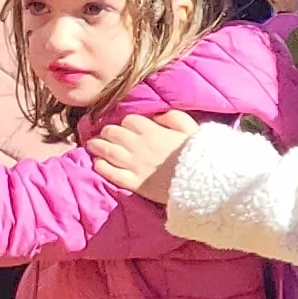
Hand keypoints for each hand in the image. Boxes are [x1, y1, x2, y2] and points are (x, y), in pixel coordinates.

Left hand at [84, 110, 199, 199]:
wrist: (204, 181)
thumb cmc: (200, 153)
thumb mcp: (191, 126)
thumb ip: (172, 116)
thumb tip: (156, 115)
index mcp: (152, 130)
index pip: (128, 120)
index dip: (126, 122)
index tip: (127, 126)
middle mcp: (138, 145)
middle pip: (113, 133)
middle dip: (107, 132)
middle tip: (106, 134)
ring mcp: (134, 165)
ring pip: (107, 151)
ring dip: (97, 146)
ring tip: (94, 145)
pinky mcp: (134, 183)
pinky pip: (111, 173)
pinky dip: (101, 166)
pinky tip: (98, 163)